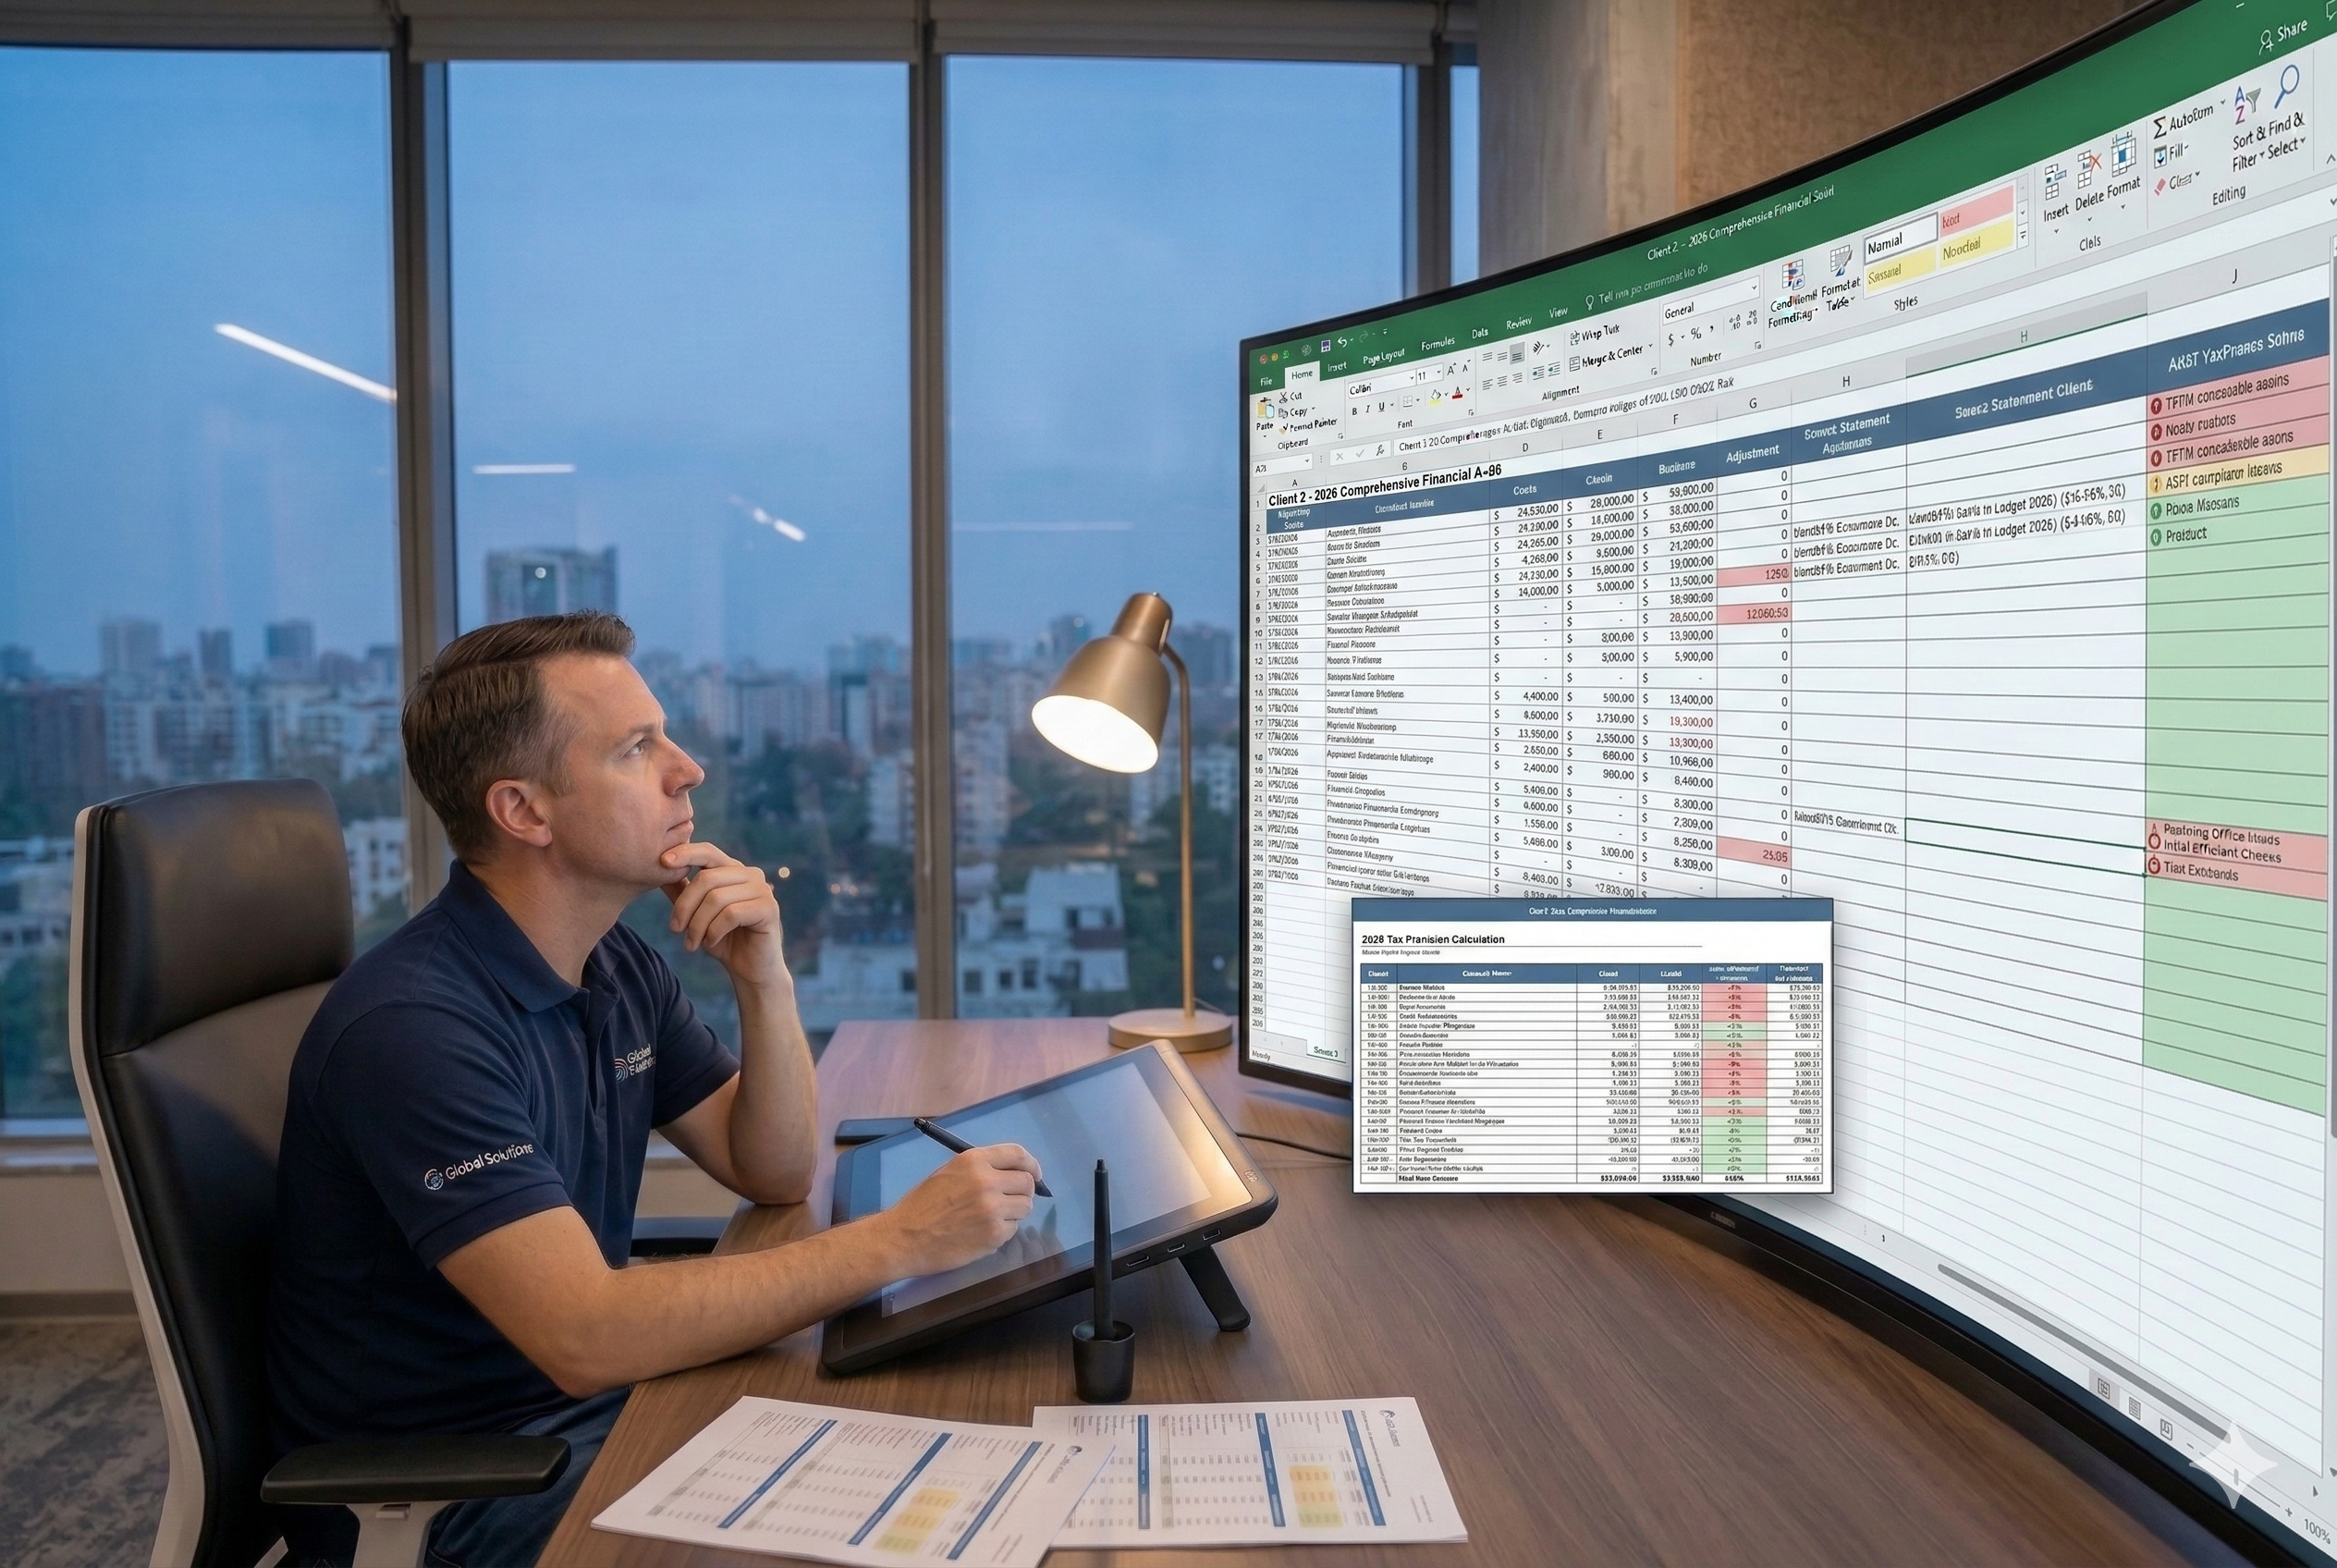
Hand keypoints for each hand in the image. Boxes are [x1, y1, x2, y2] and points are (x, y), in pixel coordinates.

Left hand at [660, 840, 786, 989]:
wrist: (751, 970)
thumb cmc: (723, 939)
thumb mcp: (696, 914)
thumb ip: (682, 890)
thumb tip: (659, 866)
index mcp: (733, 870)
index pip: (708, 852)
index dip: (685, 853)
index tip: (663, 861)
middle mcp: (751, 874)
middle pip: (707, 878)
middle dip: (684, 906)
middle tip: (675, 929)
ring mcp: (762, 890)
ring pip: (717, 898)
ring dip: (697, 924)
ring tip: (691, 943)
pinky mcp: (769, 909)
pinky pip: (731, 914)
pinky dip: (714, 931)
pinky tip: (710, 942)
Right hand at [878, 1145, 1045, 1276]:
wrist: (904, 1238)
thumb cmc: (922, 1205)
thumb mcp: (950, 1172)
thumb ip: (981, 1169)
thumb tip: (1011, 1173)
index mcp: (974, 1160)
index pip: (1018, 1154)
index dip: (1031, 1164)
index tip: (1034, 1173)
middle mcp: (987, 1181)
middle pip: (1027, 1181)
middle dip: (1023, 1191)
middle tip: (1010, 1199)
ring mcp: (993, 1209)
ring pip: (1025, 1207)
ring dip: (1014, 1212)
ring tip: (992, 1217)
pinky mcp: (995, 1234)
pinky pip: (1013, 1229)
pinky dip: (1003, 1231)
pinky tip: (982, 1232)